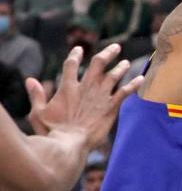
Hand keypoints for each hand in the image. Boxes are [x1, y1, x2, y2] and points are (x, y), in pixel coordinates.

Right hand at [27, 44, 141, 149]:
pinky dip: (133, 84)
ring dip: (120, 67)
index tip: (79, 50)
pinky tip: (141, 79)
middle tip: (115, 47)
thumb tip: (30, 80)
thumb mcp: (38, 112)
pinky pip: (125, 92)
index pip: (71, 64)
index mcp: (67, 87)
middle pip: (98, 63)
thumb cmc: (52, 131)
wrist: (70, 143)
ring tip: (125, 62)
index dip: (75, 55)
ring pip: (113, 76)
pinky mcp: (111, 108)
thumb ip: (36, 95)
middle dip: (107, 53)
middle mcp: (85, 88)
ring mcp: (100, 97)